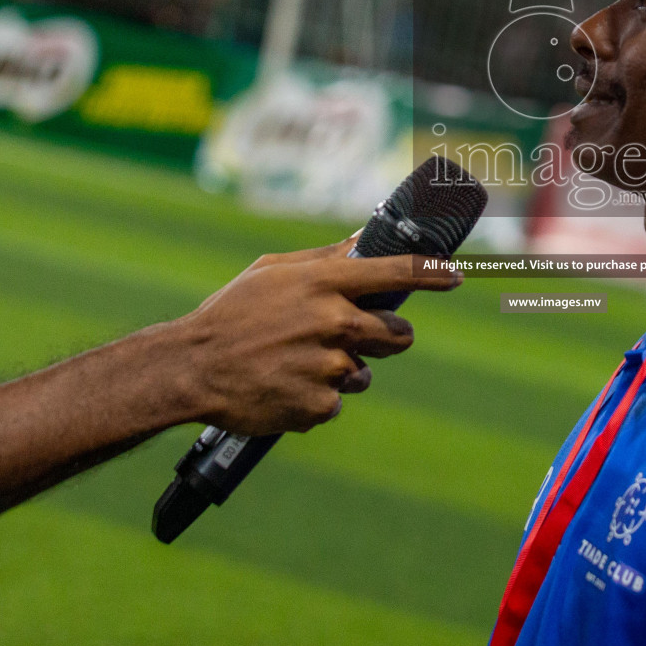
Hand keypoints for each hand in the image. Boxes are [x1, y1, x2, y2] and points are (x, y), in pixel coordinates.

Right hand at [168, 237, 461, 435]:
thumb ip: (326, 259)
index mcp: (322, 284)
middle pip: (397, 336)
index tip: (454, 275)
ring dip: (343, 371)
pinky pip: (336, 402)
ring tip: (297, 364)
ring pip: (363, 372)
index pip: (396, 273)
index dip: (431, 273)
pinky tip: (285, 386)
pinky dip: (316, 398)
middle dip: (388, 339)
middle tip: (359, 339)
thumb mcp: (273, 272)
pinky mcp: (319, 405)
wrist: (191, 369)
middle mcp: (332, 322)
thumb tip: (365, 240)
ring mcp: (328, 366)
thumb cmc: (232, 314)